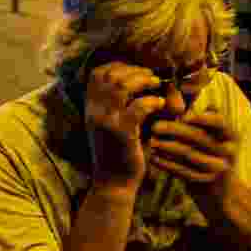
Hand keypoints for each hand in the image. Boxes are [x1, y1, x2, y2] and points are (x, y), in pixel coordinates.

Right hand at [84, 61, 167, 190]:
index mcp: (90, 107)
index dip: (119, 66)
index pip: (98, 73)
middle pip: (111, 75)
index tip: (137, 71)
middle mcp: (94, 112)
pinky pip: (138, 107)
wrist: (114, 184)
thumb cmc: (121, 152)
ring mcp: (106, 121)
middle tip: (151, 77)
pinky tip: (160, 104)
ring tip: (156, 85)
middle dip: (134, 70)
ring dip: (143, 81)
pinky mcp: (121, 133)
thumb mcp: (116, 123)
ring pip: (122, 86)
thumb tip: (147, 79)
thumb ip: (123, 103)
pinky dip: (152, 101)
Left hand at [147, 110, 238, 196]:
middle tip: (155, 126)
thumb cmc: (210, 154)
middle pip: (199, 138)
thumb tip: (182, 96)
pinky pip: (184, 172)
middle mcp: (228, 150)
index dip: (201, 117)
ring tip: (151, 141)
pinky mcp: (206, 182)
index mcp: (230, 134)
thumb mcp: (213, 135)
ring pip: (190, 155)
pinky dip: (167, 164)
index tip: (182, 115)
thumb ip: (200, 118)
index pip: (219, 121)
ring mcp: (218, 168)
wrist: (221, 190)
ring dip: (168, 147)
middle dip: (175, 130)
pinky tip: (154, 158)